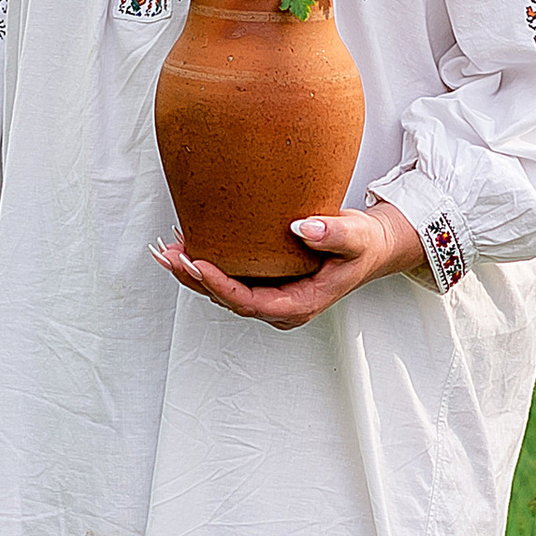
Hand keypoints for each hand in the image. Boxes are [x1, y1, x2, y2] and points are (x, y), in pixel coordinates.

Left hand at [153, 200, 428, 330]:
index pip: (251, 303)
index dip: (222, 287)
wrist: (369, 248)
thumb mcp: (357, 238)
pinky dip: (205, 264)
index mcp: (300, 304)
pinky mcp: (263, 282)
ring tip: (166, 250)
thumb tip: (304, 228)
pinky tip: (185, 243)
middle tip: (171, 254)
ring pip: (223, 292)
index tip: (200, 264)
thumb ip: (334, 234)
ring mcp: (269, 296)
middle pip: (229, 300)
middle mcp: (279, 307)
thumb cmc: (363, 245)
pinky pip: (229, 278)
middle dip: (197, 279)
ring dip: (193, 273)